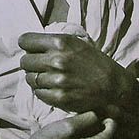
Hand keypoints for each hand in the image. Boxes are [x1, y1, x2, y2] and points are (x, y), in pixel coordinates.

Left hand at [19, 32, 134, 115]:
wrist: (114, 88)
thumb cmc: (96, 64)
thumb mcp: (77, 44)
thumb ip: (55, 43)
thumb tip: (32, 45)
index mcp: (61, 43)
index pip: (25, 41)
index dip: (27, 45)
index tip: (31, 49)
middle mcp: (57, 60)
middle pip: (24, 61)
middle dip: (30, 63)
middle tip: (41, 66)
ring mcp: (57, 80)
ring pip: (30, 78)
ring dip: (36, 78)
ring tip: (49, 78)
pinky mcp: (58, 97)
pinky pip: (38, 93)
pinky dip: (43, 91)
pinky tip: (54, 88)